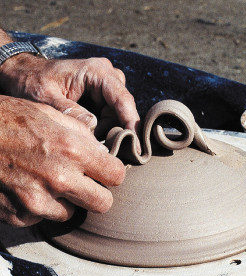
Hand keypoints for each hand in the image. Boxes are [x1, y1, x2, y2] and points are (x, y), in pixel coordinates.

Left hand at [0, 53, 139, 132]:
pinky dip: (105, 126)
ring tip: (94, 141)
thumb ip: (71, 113)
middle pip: (123, 108)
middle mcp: (106, 75)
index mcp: (96, 71)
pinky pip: (111, 113)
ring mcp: (106, 84)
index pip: (122, 99)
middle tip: (106, 148)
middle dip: (117, 128)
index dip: (131, 122)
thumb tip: (95, 129)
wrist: (25, 73)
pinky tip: (93, 134)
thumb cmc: (32, 82)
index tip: (136, 144)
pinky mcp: (102, 93)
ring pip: (118, 112)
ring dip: (110, 128)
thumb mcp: (46, 99)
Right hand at [0, 95, 124, 226]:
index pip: (116, 175)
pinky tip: (28, 187)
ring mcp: (38, 202)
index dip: (112, 173)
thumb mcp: (50, 114)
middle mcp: (60, 179)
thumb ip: (82, 134)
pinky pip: (43, 217)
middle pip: (103, 204)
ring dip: (67, 200)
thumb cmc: (9, 119)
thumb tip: (101, 151)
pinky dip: (41, 206)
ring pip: (72, 213)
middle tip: (85, 182)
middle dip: (98, 193)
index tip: (104, 171)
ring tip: (49, 181)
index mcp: (73, 150)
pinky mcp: (19, 215)